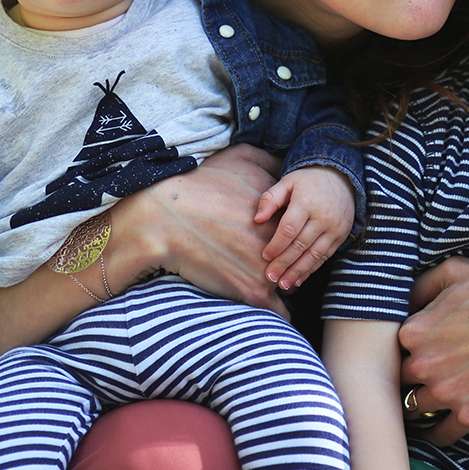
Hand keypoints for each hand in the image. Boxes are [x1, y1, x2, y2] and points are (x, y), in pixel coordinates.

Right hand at [108, 143, 289, 318]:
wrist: (167, 219)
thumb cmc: (201, 186)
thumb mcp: (240, 157)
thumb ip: (271, 161)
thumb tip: (284, 165)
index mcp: (284, 214)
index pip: (301, 230)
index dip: (288, 234)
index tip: (273, 236)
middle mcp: (284, 242)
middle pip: (297, 257)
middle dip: (288, 260)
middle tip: (269, 260)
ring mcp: (272, 269)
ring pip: (290, 284)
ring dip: (280, 284)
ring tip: (261, 281)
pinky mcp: (254, 292)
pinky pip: (279, 312)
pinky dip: (274, 310)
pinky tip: (261, 302)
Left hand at [255, 165, 354, 289]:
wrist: (341, 178)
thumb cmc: (307, 182)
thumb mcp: (288, 182)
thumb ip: (270, 198)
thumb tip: (257, 219)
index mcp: (307, 202)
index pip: (289, 229)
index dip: (276, 245)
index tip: (264, 256)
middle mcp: (323, 217)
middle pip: (300, 245)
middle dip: (284, 263)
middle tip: (270, 277)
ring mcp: (334, 228)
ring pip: (314, 255)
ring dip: (297, 272)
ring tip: (282, 284)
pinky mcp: (341, 236)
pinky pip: (324, 257)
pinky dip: (311, 269)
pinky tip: (298, 279)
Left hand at [397, 257, 468, 445]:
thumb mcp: (457, 271)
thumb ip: (420, 285)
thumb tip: (404, 301)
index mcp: (415, 331)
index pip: (390, 347)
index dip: (401, 347)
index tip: (413, 347)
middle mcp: (425, 365)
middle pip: (398, 380)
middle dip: (406, 375)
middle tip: (419, 371)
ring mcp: (447, 393)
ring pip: (413, 408)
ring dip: (417, 404)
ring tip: (423, 399)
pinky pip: (439, 435)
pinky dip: (434, 432)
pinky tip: (436, 424)